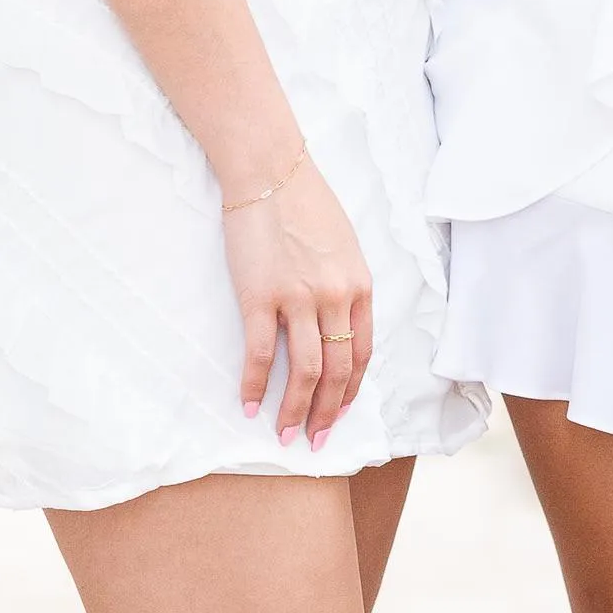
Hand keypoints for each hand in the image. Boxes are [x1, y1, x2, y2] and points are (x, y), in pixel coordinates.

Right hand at [224, 159, 373, 445]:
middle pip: (337, 371)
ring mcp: (299, 299)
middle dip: (326, 413)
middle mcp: (336, 298)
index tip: (337, 413)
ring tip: (285, 434)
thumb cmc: (305, 203)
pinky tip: (250, 406)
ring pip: (305, 371)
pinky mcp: (260, 296)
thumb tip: (337, 325)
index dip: (350, 391)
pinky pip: (262, 354)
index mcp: (360, 287)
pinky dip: (256, 386)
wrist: (270, 171)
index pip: (361, 354)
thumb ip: (345, 286)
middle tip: (314, 441)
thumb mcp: (344, 247)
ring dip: (295, 410)